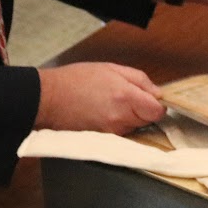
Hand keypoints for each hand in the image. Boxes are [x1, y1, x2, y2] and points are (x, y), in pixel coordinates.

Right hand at [34, 62, 165, 131]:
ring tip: (112, 103)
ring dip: (130, 117)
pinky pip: (120, 133)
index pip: (158, 112)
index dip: (157, 104)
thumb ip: (139, 80)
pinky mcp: (102, 140)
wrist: (49, 99)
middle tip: (127, 96)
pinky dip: (118, 125)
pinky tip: (104, 113)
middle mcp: (121, 119)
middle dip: (143, 110)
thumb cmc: (77, 79)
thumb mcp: (112, 68)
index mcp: (126, 97)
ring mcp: (111, 132)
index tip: (152, 98)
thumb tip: (157, 93)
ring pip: (134, 128)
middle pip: (147, 121)